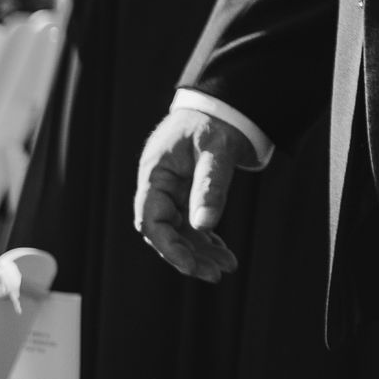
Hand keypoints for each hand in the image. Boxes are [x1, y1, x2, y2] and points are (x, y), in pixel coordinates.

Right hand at [134, 105, 257, 280]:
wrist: (222, 105)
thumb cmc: (215, 121)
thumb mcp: (216, 149)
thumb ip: (210, 185)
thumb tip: (205, 226)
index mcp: (155, 173)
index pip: (150, 220)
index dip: (168, 247)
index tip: (191, 266)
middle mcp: (158, 186)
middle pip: (164, 232)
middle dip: (188, 255)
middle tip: (217, 274)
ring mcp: (171, 191)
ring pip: (179, 231)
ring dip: (200, 251)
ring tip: (227, 266)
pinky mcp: (185, 194)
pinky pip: (190, 224)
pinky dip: (205, 239)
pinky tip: (221, 252)